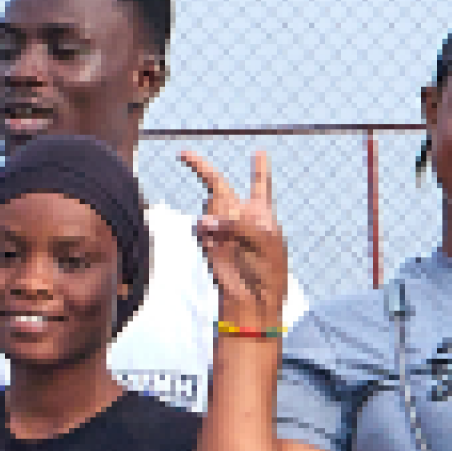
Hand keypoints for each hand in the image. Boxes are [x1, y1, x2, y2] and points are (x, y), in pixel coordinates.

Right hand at [178, 150, 289, 331]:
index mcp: (261, 213)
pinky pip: (201, 228)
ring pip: (208, 206)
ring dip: (215, 214)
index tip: (260, 150)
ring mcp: (221, 229)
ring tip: (231, 239)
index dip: (259, 166)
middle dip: (200, 167)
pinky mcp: (207, 244)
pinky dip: (207, 233)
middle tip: (184, 154)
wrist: (254, 301)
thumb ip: (235, 224)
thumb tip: (203, 223)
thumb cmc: (267, 269)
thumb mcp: (263, 239)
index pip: (260, 183)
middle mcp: (239, 216)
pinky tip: (217, 248)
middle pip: (219, 186)